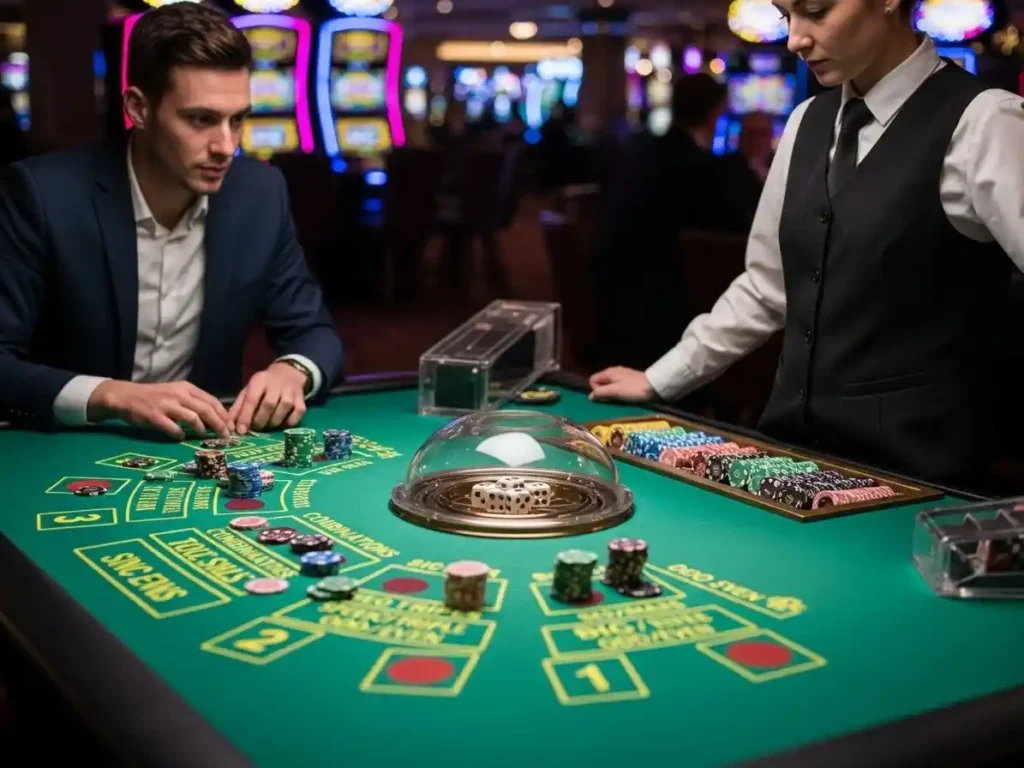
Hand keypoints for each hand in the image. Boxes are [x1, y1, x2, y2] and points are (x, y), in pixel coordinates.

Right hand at [88, 381, 230, 440]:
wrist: (126, 396)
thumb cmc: (155, 397)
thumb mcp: (176, 393)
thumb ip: (193, 402)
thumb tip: (216, 417)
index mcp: (187, 388)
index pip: (212, 401)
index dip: (223, 415)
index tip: (230, 426)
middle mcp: (179, 394)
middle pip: (206, 410)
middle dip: (219, 425)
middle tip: (225, 436)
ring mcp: (166, 405)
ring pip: (193, 418)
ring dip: (202, 430)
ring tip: (205, 437)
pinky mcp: (154, 416)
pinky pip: (173, 428)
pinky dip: (180, 435)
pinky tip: (181, 437)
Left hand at [228, 362, 307, 434]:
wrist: (289, 374)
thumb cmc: (264, 386)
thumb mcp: (249, 391)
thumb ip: (239, 407)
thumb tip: (229, 425)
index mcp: (260, 380)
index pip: (252, 399)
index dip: (246, 416)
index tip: (241, 431)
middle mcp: (277, 385)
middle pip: (268, 406)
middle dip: (259, 421)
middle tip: (255, 428)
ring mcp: (291, 393)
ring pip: (281, 413)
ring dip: (271, 424)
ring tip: (266, 426)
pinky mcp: (302, 402)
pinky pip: (294, 418)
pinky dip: (286, 425)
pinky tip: (280, 424)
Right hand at [588, 367, 655, 402]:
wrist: (654, 387)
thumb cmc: (633, 389)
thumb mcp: (615, 391)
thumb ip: (601, 393)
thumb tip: (590, 396)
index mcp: (608, 372)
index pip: (592, 380)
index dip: (596, 390)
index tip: (606, 396)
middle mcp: (614, 371)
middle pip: (601, 382)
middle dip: (603, 392)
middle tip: (612, 399)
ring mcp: (622, 375)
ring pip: (610, 384)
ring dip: (611, 393)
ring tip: (619, 399)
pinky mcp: (629, 380)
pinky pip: (618, 386)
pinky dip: (619, 391)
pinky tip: (626, 396)